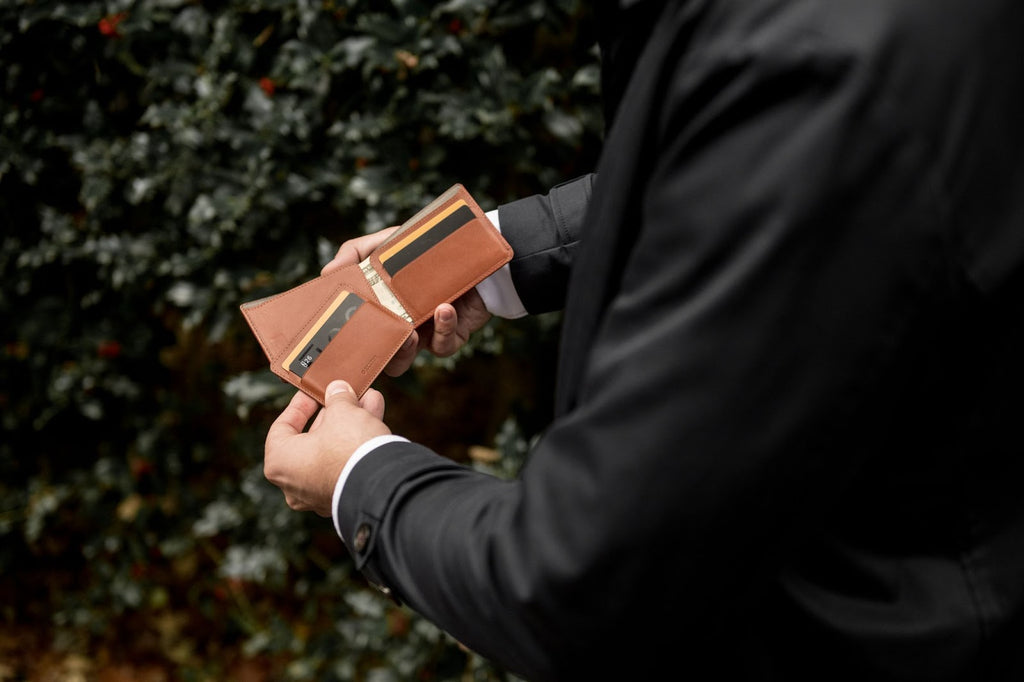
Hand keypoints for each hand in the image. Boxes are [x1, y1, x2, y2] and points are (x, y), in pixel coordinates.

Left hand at [264, 381, 389, 516]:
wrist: (380, 485)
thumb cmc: (348, 450)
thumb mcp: (341, 411)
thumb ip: (337, 397)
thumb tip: (338, 390)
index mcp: (280, 463)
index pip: (282, 427)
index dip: (300, 405)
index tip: (313, 393)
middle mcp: (295, 483)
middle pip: (313, 438)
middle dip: (334, 412)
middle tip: (346, 395)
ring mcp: (320, 493)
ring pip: (334, 450)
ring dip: (352, 423)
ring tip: (369, 400)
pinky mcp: (343, 497)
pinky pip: (347, 464)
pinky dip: (358, 443)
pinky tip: (375, 419)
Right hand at [322, 231, 492, 375]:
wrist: (472, 248)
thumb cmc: (424, 250)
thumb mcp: (386, 243)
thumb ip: (355, 251)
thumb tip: (327, 272)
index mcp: (380, 310)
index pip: (358, 334)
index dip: (347, 342)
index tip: (338, 337)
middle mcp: (399, 326)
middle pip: (376, 357)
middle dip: (374, 355)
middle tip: (375, 342)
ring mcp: (424, 334)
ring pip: (407, 359)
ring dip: (405, 350)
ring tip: (410, 331)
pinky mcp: (452, 334)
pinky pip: (444, 345)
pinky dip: (444, 328)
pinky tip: (444, 309)